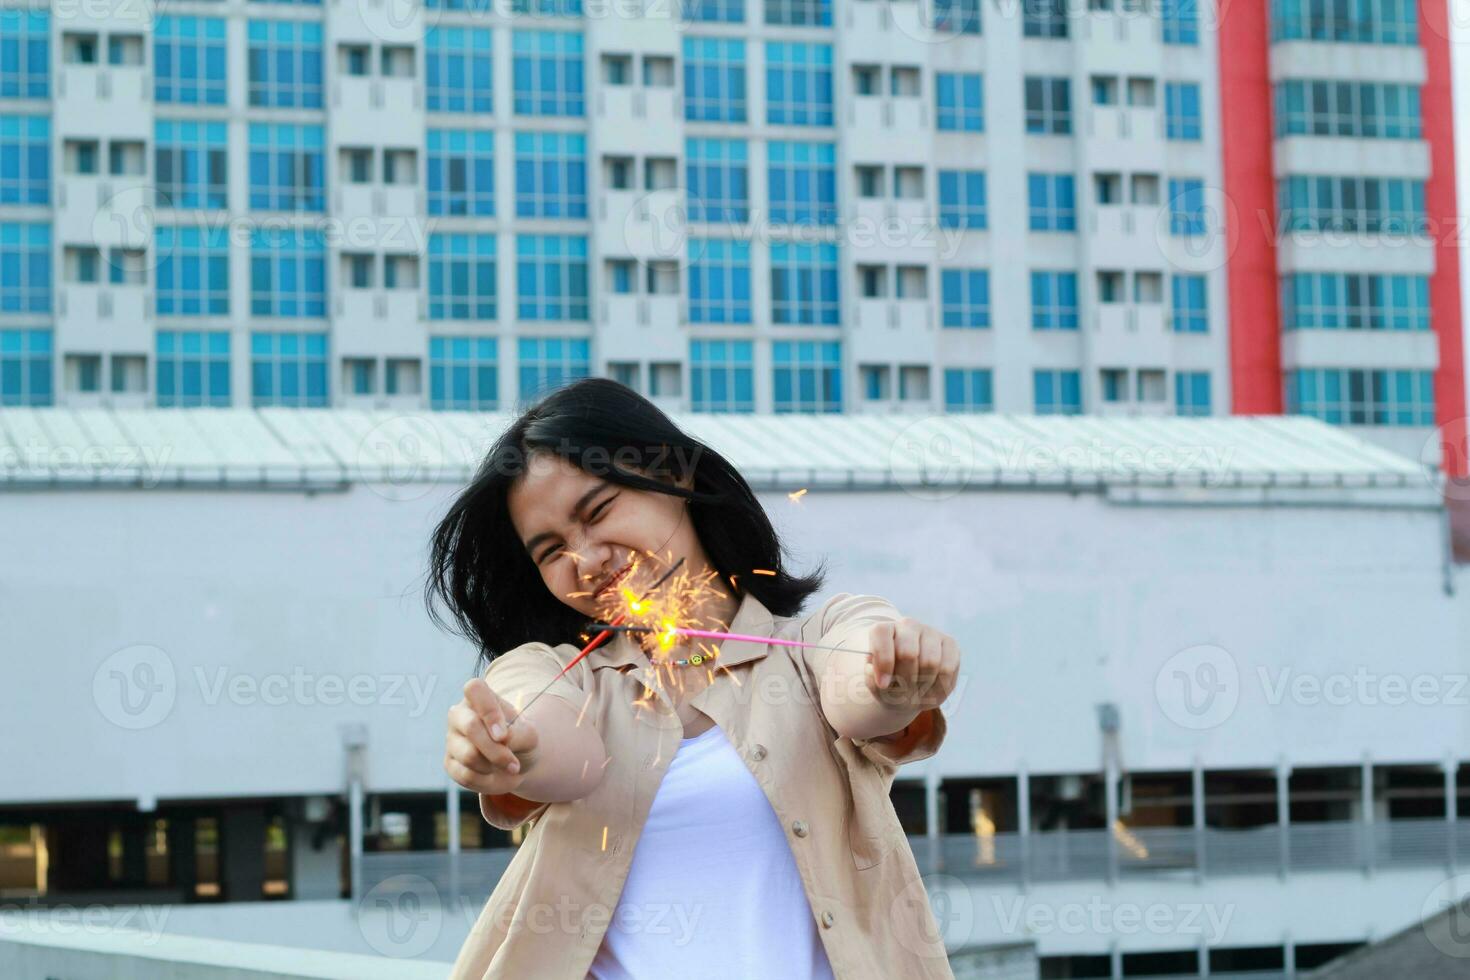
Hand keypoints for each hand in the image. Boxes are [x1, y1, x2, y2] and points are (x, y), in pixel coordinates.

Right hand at [444, 678, 539, 794]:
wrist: (517, 762)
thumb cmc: (521, 739)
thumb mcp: (530, 735)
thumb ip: (519, 733)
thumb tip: (502, 739)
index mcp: (479, 698)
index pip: (474, 689)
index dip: (488, 711)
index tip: (503, 735)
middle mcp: (460, 714)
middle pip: (470, 726)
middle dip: (495, 750)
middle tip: (513, 763)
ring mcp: (452, 739)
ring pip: (469, 755)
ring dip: (494, 766)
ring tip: (508, 767)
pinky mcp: (450, 762)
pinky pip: (466, 775)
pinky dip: (486, 781)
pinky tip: (494, 775)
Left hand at [865, 617, 959, 708]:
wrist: (908, 685)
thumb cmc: (889, 683)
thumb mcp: (876, 686)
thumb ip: (873, 681)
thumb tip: (880, 677)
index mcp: (883, 630)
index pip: (881, 633)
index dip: (883, 662)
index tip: (883, 684)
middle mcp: (907, 625)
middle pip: (908, 652)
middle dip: (905, 680)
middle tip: (904, 693)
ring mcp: (930, 632)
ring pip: (931, 661)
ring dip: (924, 686)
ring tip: (917, 693)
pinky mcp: (950, 644)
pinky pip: (948, 668)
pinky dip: (939, 686)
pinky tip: (931, 691)